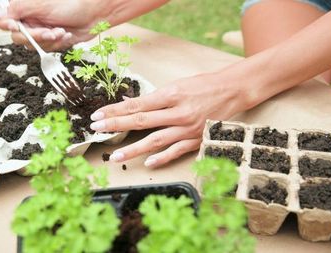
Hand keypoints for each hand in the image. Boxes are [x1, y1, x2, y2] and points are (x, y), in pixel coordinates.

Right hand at [0, 0, 105, 50]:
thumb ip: (18, 9)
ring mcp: (39, 31)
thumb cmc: (71, 2)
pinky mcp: (51, 41)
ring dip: (48, 41)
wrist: (94, 12)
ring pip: (32, 46)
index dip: (4, 25)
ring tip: (61, 32)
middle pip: (17, 37)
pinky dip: (57, 44)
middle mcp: (27, 20)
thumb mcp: (41, 3)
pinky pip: (46, 50)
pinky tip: (66, 35)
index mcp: (21, 8)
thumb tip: (0, 17)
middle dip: (35, 36)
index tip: (16, 26)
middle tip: (48, 32)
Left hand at [89, 73, 245, 167]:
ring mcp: (187, 128)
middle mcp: (178, 112)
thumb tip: (132, 105)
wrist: (233, 91)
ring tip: (115, 156)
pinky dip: (162, 158)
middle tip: (97, 131)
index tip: (98, 116)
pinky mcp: (197, 139)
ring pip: (155, 141)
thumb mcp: (177, 84)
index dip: (115, 111)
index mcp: (171, 94)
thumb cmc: (204, 84)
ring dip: (133, 149)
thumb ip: (156, 97)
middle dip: (116, 126)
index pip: (136, 104)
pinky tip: (148, 163)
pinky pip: (176, 151)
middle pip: (141, 121)